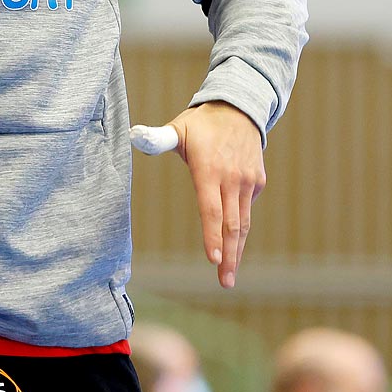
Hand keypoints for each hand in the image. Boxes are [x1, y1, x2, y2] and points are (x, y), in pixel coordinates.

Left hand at [166, 101, 265, 288]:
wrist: (239, 109)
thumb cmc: (201, 124)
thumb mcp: (178, 129)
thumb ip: (158, 138)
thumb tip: (134, 135)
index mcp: (209, 169)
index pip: (211, 209)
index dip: (212, 235)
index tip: (213, 259)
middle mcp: (232, 178)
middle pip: (231, 224)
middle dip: (228, 256)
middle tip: (224, 282)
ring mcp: (247, 181)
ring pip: (242, 222)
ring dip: (238, 251)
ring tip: (229, 276)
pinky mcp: (258, 182)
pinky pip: (246, 208)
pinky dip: (240, 228)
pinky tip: (234, 243)